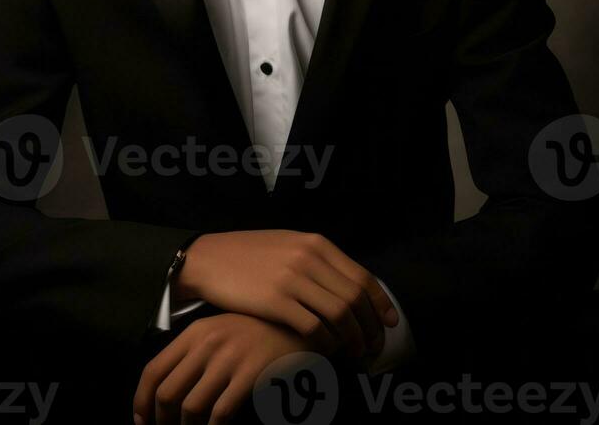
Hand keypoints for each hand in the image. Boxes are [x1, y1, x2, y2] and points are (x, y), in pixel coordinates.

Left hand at [133, 312, 318, 424]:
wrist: (298, 325)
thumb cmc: (256, 333)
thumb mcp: (219, 332)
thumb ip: (193, 354)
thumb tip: (164, 394)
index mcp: (194, 332)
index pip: (152, 370)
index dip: (141, 402)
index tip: (142, 421)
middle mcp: (207, 343)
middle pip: (167, 393)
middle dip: (161, 423)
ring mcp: (229, 358)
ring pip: (191, 407)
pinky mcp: (250, 374)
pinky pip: (221, 414)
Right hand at [173, 230, 397, 362]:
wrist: (208, 259)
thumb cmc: (247, 255)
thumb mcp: (287, 245)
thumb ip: (317, 260)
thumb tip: (347, 286)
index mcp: (315, 243)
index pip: (362, 275)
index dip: (380, 303)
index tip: (389, 323)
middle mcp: (309, 257)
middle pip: (355, 298)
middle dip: (370, 327)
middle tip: (372, 347)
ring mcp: (293, 279)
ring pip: (340, 315)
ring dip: (353, 340)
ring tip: (354, 354)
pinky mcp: (276, 301)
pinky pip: (314, 328)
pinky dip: (326, 344)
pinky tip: (325, 351)